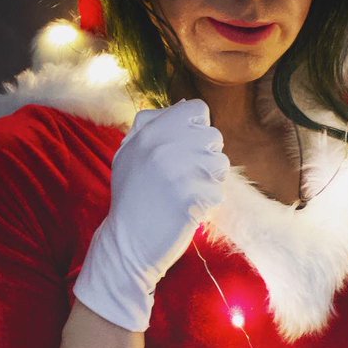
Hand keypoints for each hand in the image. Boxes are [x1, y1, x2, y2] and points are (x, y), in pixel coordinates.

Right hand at [73, 98, 229, 330]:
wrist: (127, 243)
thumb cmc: (131, 198)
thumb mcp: (129, 154)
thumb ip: (151, 125)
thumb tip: (184, 104)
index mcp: (150, 132)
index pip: (197, 109)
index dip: (198, 129)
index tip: (187, 148)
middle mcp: (165, 146)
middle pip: (214, 136)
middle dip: (206, 157)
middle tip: (186, 177)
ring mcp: (179, 171)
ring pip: (220, 164)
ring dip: (210, 180)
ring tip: (187, 193)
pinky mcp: (192, 197)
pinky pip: (218, 191)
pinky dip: (208, 204)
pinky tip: (187, 210)